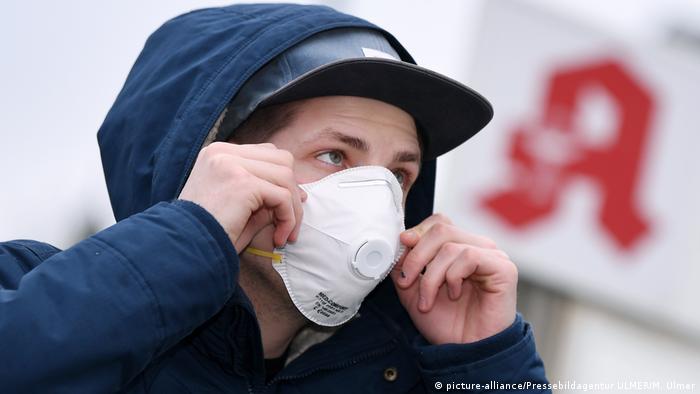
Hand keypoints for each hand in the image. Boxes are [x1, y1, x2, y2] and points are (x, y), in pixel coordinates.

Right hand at [178, 142, 305, 251]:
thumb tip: (298, 194)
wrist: (184, 249)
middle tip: (290, 221)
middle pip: (281, 159)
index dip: (283, 180)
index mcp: (217, 154)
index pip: (265, 153)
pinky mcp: (242, 183)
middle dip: (292, 191)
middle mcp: (223, 152)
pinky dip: (288, 218)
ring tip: (285, 234)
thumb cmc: (207, 234)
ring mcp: (231, 164)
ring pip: (286, 176)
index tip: (289, 207)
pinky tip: (279, 238)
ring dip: (293, 209)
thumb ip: (262, 195)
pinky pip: (282, 197)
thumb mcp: (236, 207)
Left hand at [389, 214, 516, 344]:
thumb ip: (405, 264)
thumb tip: (401, 239)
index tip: (402, 248)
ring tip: (428, 299)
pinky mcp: (503, 268)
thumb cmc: (445, 323)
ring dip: (431, 276)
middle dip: (417, 256)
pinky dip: (452, 276)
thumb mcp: (413, 291)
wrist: (465, 352)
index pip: (439, 222)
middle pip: (441, 229)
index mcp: (458, 248)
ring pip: (450, 245)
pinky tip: (454, 294)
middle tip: (408, 281)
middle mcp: (477, 247)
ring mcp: (492, 256)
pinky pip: (469, 256)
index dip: (417, 232)